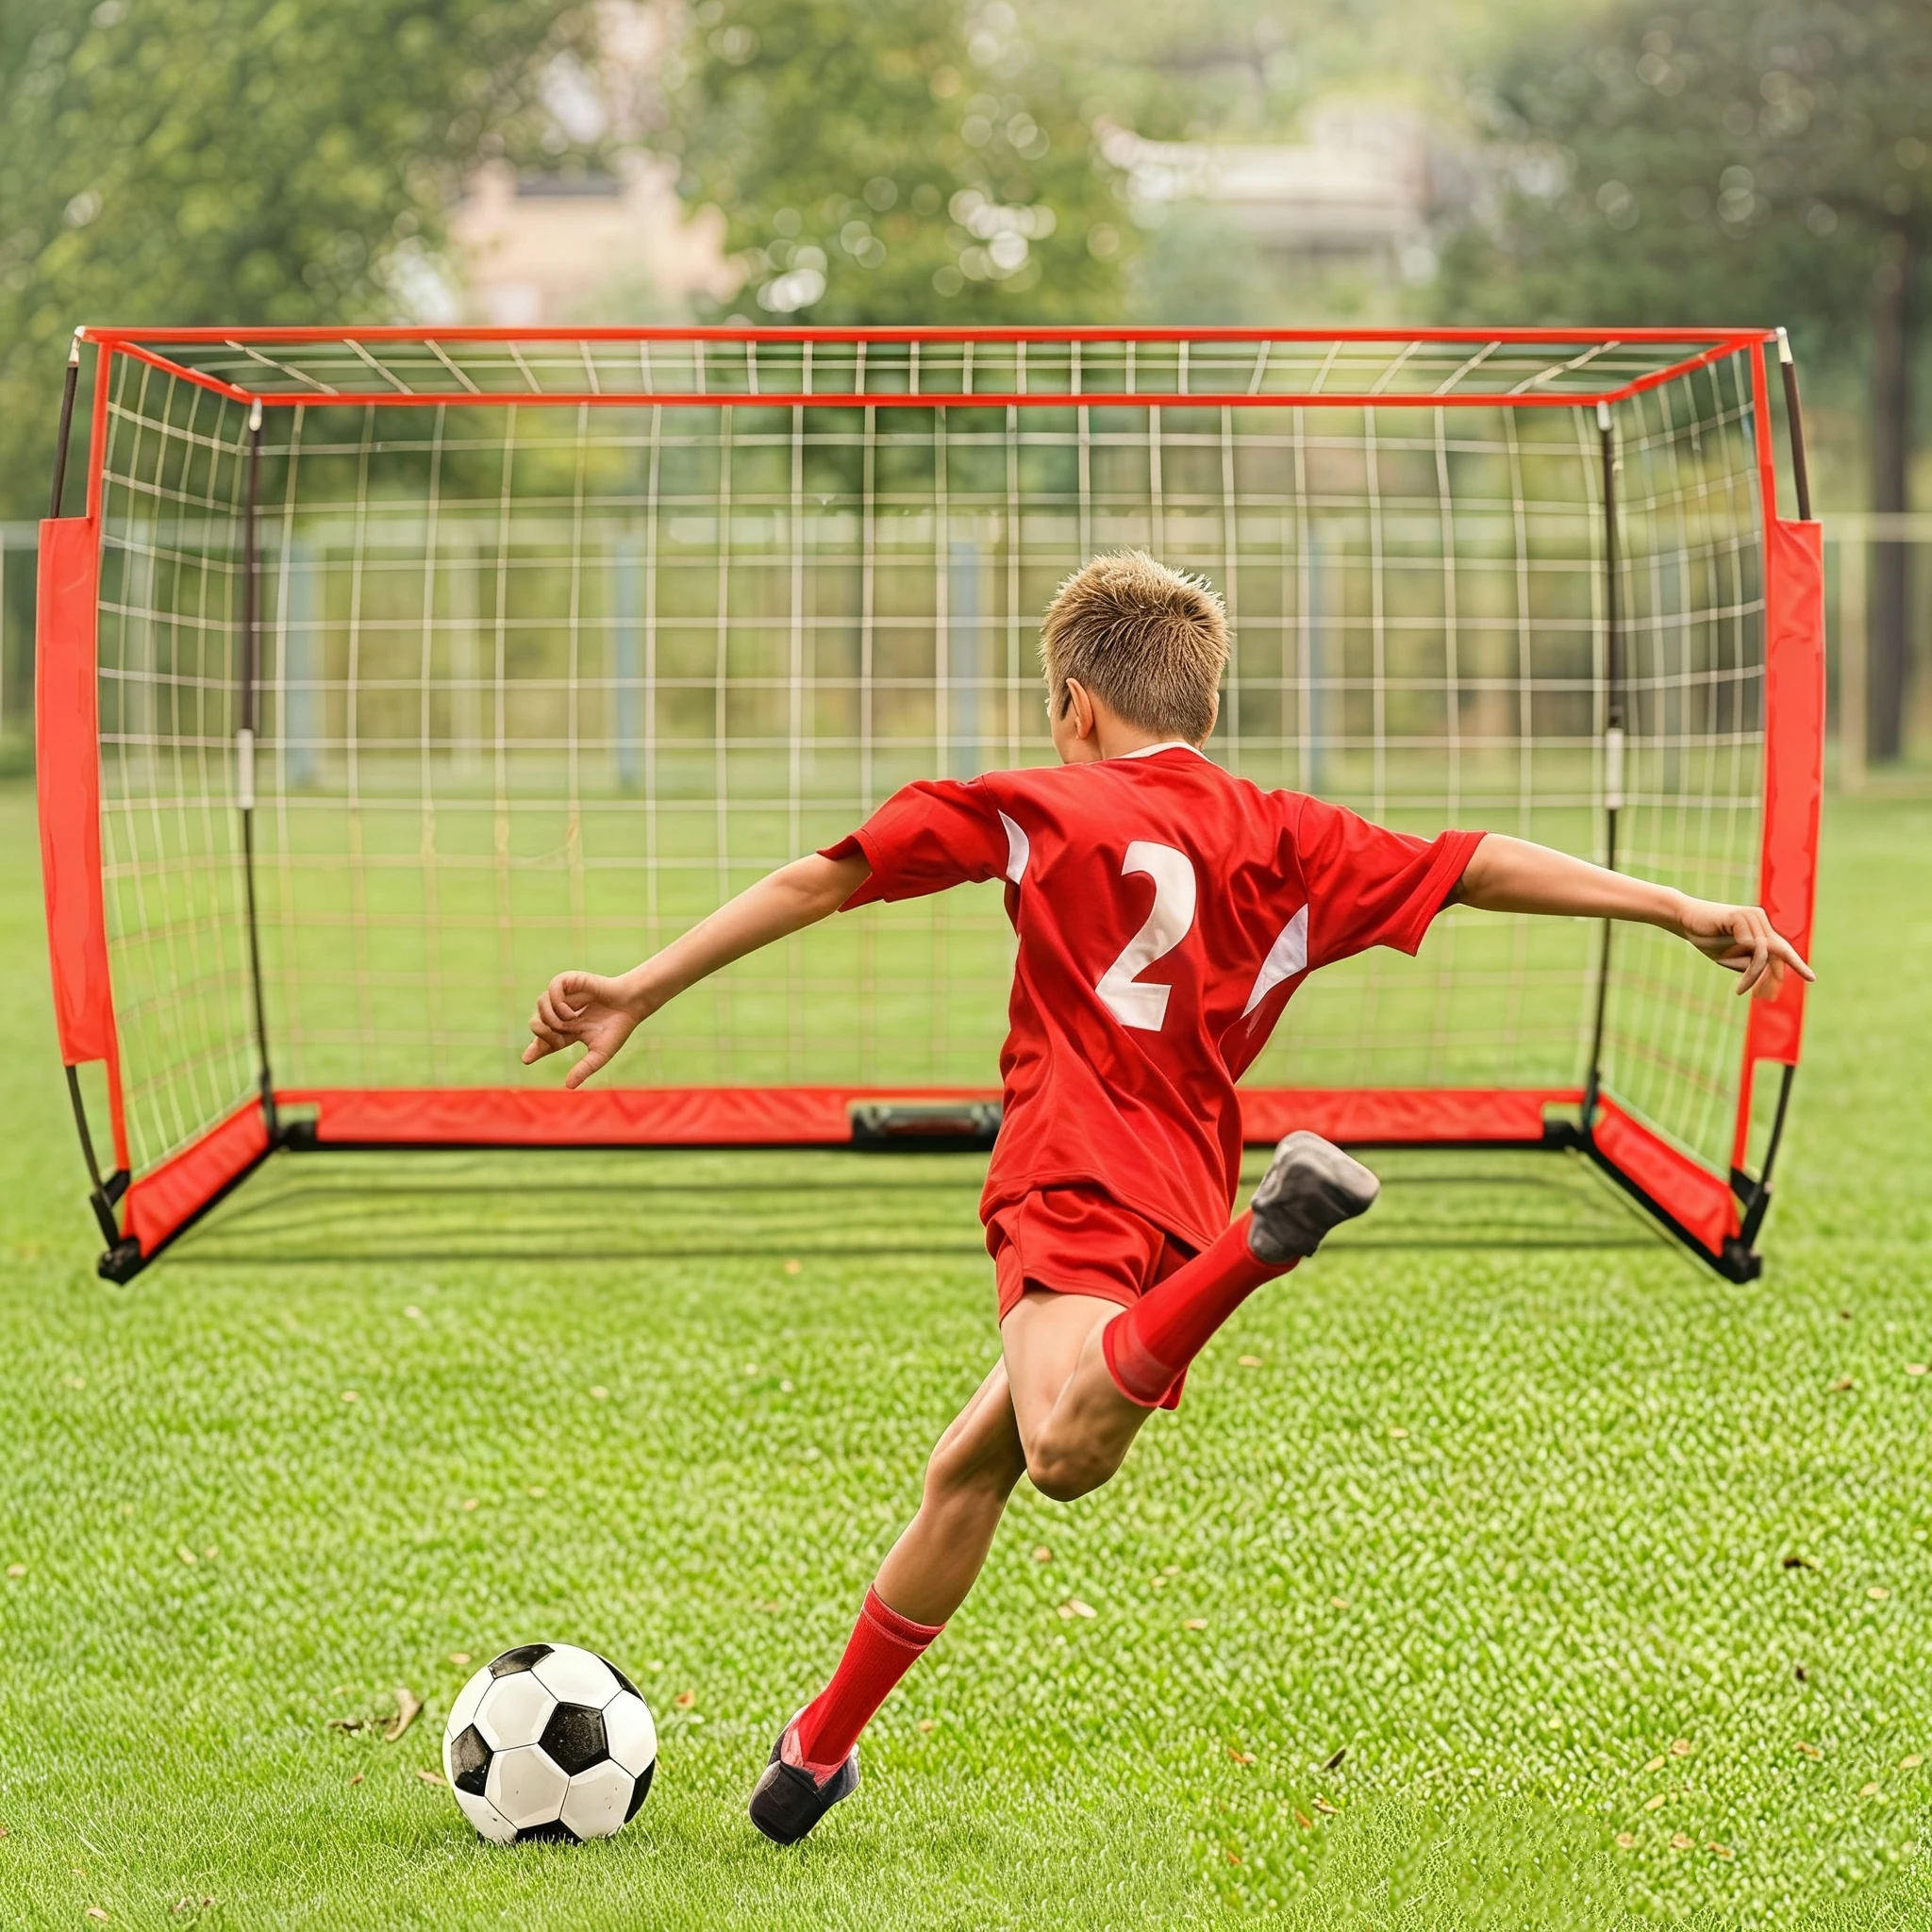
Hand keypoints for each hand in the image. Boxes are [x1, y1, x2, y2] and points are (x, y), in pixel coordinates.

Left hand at [521, 971, 650, 1087]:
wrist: (631, 1004)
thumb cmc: (618, 1028)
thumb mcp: (600, 1054)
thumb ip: (584, 1069)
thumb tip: (568, 1086)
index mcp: (568, 1031)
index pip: (545, 1041)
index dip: (535, 1050)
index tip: (527, 1059)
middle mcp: (563, 1013)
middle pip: (536, 1023)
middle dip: (542, 1034)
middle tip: (559, 1038)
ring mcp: (565, 997)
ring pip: (540, 1005)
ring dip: (551, 1018)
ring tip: (570, 1021)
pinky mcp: (570, 982)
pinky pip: (551, 989)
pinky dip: (556, 1002)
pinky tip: (571, 1011)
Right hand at [1675, 899, 1814, 998]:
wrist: (1684, 919)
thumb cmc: (1707, 938)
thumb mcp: (1732, 957)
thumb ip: (1752, 963)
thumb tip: (1772, 976)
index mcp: (1761, 928)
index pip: (1782, 949)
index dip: (1797, 964)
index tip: (1812, 979)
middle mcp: (1761, 920)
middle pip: (1779, 953)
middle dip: (1774, 978)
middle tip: (1765, 998)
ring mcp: (1753, 916)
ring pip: (1766, 954)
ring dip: (1755, 978)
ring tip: (1742, 992)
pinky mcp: (1742, 917)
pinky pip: (1754, 948)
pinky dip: (1749, 972)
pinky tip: (1739, 985)